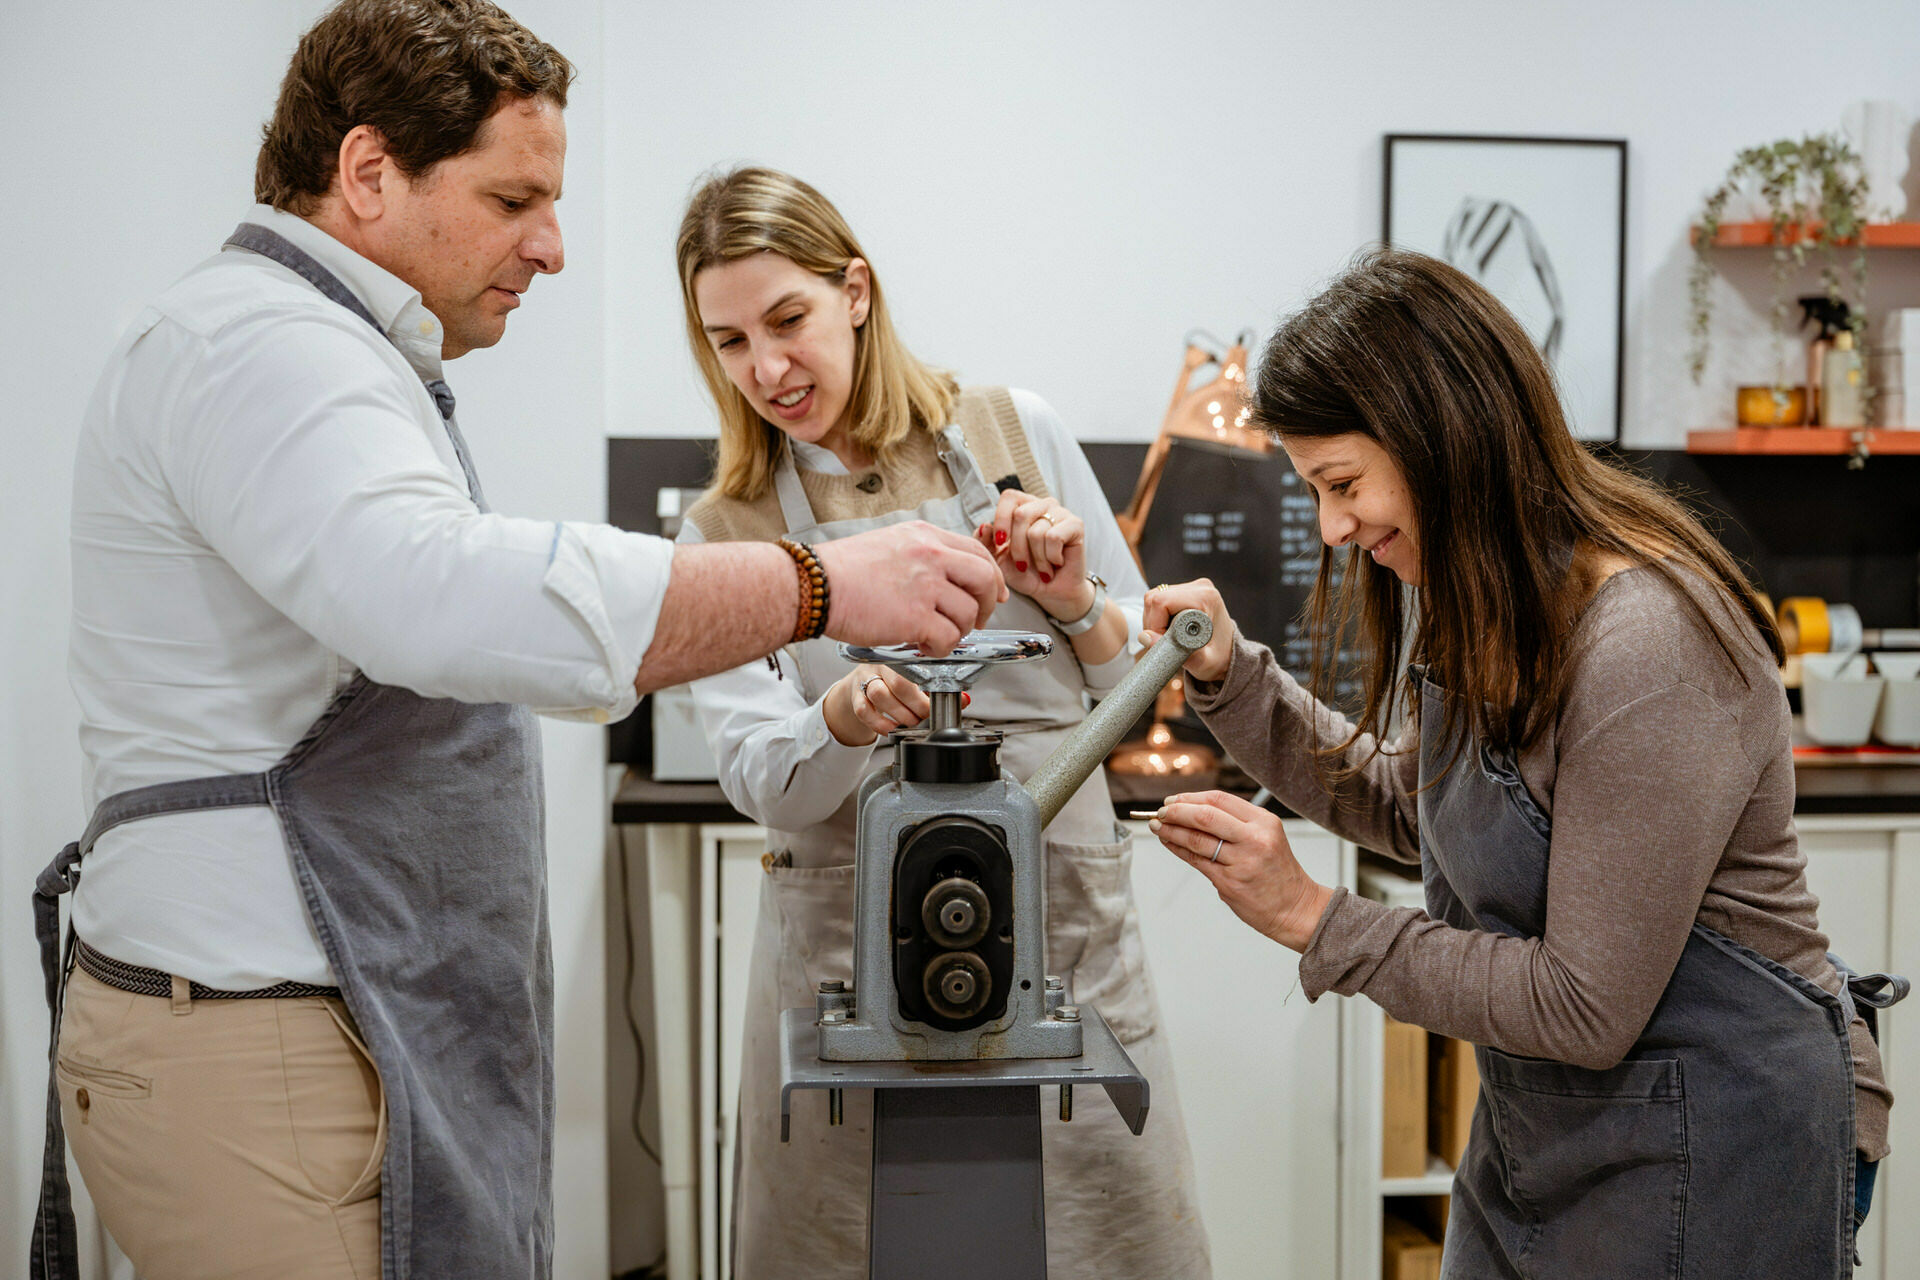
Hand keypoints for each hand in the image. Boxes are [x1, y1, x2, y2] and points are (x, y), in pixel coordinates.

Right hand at [818, 521, 1007, 656]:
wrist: (813, 586)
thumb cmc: (840, 571)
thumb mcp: (889, 544)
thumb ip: (920, 556)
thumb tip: (943, 577)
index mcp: (924, 536)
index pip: (977, 552)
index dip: (991, 577)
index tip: (992, 593)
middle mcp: (930, 556)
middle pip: (984, 579)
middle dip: (986, 605)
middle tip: (974, 620)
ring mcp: (926, 585)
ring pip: (968, 613)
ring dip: (957, 631)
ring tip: (935, 636)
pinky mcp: (916, 616)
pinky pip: (948, 638)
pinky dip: (941, 648)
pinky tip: (924, 646)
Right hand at [825, 663, 970, 745]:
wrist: (863, 680)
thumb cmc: (895, 678)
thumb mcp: (917, 678)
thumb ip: (939, 689)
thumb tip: (964, 700)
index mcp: (901, 654)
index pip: (917, 668)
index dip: (930, 689)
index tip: (939, 702)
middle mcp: (882, 662)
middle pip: (899, 683)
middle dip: (917, 706)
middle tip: (924, 716)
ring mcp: (865, 677)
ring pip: (879, 695)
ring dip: (899, 715)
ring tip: (910, 722)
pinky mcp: (854, 694)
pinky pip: (864, 711)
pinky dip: (880, 724)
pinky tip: (891, 729)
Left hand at [975, 490, 1092, 619]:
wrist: (1051, 592)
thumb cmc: (1025, 572)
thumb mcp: (998, 559)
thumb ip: (986, 542)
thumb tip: (985, 526)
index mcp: (1022, 506)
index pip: (1009, 497)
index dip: (1002, 519)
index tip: (1001, 543)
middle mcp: (1042, 504)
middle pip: (1020, 514)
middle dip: (1017, 547)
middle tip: (1023, 565)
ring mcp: (1060, 512)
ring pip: (1036, 531)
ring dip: (1037, 559)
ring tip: (1043, 568)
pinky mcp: (1076, 524)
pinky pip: (1054, 537)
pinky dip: (1051, 557)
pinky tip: (1056, 562)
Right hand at [1140, 579, 1235, 682]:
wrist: (1229, 655)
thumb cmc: (1218, 660)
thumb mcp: (1202, 663)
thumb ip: (1172, 651)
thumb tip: (1144, 637)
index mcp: (1206, 598)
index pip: (1162, 602)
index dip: (1155, 625)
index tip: (1165, 644)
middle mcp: (1199, 587)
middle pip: (1155, 598)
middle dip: (1152, 624)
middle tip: (1164, 643)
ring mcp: (1191, 587)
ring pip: (1153, 598)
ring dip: (1153, 621)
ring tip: (1167, 638)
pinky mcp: (1184, 591)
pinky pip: (1158, 600)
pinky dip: (1157, 618)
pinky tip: (1169, 630)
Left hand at [1148, 790, 1333, 951]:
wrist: (1295, 908)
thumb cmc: (1277, 873)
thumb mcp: (1266, 837)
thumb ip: (1235, 823)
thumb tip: (1191, 810)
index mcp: (1264, 822)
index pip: (1219, 799)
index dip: (1190, 798)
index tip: (1173, 800)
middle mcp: (1254, 839)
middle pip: (1205, 816)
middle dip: (1176, 811)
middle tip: (1160, 811)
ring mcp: (1242, 862)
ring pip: (1196, 839)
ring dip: (1171, 830)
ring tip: (1157, 826)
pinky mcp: (1230, 883)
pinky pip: (1196, 861)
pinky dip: (1178, 849)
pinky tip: (1168, 842)